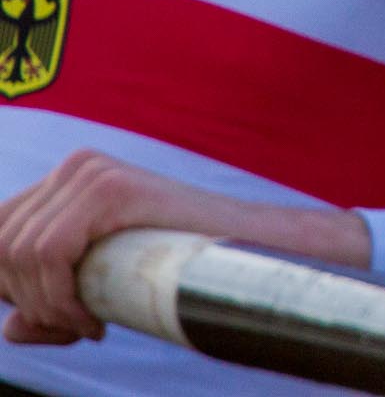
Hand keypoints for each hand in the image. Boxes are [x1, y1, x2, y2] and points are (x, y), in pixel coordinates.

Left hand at [0, 150, 367, 345]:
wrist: (249, 251)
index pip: (0, 233)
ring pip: (21, 255)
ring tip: (90, 326)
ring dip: (47, 308)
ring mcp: (90, 172)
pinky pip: (48, 253)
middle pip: (3, 247)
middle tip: (79, 328)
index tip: (59, 319)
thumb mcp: (103, 284)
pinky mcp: (109, 187)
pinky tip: (92, 320)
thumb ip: (51, 302)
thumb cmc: (183, 269)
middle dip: (31, 303)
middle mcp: (74, 167)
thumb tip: (13, 326)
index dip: (11, 285)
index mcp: (68, 182)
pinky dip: (58, 300)